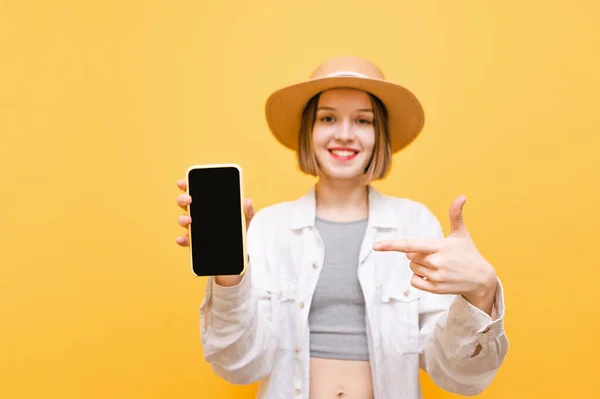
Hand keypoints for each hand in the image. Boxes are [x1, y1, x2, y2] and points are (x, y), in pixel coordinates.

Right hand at [175, 179, 254, 286]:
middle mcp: (202, 217)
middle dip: (183, 199)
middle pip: (187, 205)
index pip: (198, 193)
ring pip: (185, 221)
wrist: (241, 259)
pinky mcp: (198, 246)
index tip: (184, 182)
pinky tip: (182, 239)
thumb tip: (247, 200)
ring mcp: (198, 231)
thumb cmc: (243, 236)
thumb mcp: (248, 223)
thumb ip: (248, 212)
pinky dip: (183, 240)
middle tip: (189, 199)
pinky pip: (187, 242)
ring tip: (188, 220)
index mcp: (212, 207)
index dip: (188, 186)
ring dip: (182, 219)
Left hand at [373, 195, 497, 314]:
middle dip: (418, 254)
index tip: (376, 246)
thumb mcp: (461, 234)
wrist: (481, 279)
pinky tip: (434, 276)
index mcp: (439, 246)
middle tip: (436, 255)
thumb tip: (462, 196)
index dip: (392, 245)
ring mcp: (435, 276)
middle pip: (409, 256)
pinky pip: (414, 281)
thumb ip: (456, 215)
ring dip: (420, 266)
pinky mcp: (435, 289)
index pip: (410, 245)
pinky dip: (419, 278)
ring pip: (412, 268)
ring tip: (439, 266)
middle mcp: (435, 262)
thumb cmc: (468, 253)